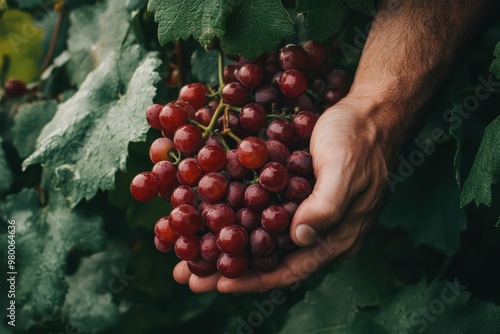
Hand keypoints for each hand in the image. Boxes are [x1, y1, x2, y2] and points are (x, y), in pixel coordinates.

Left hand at [173, 96, 394, 292]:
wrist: (367, 110)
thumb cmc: (358, 138)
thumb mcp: (344, 169)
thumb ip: (326, 206)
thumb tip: (299, 237)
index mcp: (337, 237)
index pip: (291, 270)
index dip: (254, 279)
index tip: (217, 283)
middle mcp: (319, 232)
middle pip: (270, 259)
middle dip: (230, 268)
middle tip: (189, 275)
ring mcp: (305, 213)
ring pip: (262, 239)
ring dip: (228, 244)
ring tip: (190, 249)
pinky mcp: (295, 194)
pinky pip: (262, 213)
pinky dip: (237, 218)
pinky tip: (212, 216)